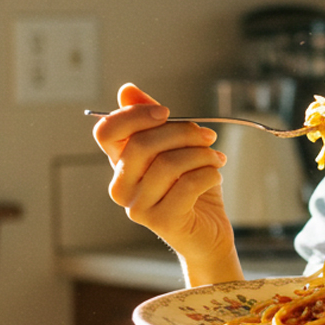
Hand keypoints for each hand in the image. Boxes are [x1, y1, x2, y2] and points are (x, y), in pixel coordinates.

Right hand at [93, 83, 233, 262]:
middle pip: (141, 144)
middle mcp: (121, 187)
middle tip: (208, 136)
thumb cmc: (192, 189)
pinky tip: (216, 176)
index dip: (135, 115)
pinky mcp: (162, 221)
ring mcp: (138, 207)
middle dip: (182, 132)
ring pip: (168, 164)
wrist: (208, 234)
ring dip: (201, 154)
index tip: (166, 112)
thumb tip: (127, 90)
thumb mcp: (175, 148)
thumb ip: (153, 120)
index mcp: (120, 164)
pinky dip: (209, 174)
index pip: (107, 132)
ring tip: (217, 158)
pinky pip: (188, 185)